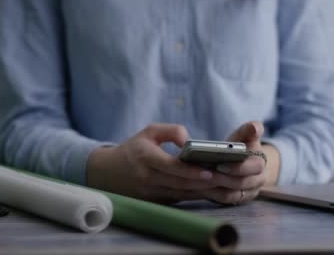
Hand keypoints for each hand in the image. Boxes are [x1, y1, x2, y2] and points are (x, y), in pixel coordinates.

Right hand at [87, 123, 217, 203]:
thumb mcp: (148, 132)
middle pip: (180, 183)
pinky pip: (180, 200)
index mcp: (145, 157)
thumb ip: (171, 131)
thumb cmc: (133, 149)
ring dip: (204, 192)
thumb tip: (190, 141)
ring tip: (225, 186)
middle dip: (205, 183)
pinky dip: (196, 196)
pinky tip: (213, 191)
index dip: (191, 171)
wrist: (107, 173)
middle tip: (226, 179)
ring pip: (182, 194)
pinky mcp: (156, 203)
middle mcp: (147, 178)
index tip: (209, 171)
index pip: (171, 167)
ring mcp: (151, 194)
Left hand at [201, 121, 266, 204]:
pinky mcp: (238, 200)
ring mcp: (248, 192)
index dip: (237, 167)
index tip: (220, 164)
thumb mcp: (246, 136)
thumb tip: (255, 127)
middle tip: (204, 173)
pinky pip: (225, 200)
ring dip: (215, 187)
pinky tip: (199, 187)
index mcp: (260, 163)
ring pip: (232, 193)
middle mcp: (257, 180)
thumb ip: (249, 130)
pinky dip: (212, 194)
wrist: (246, 163)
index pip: (253, 167)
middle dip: (222, 178)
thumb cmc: (243, 147)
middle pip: (241, 182)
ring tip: (198, 180)